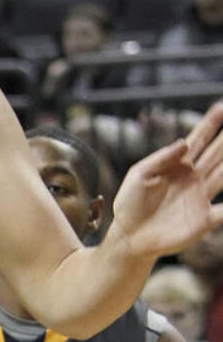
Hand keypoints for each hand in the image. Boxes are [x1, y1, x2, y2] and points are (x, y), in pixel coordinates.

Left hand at [110, 102, 222, 259]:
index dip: (211, 122)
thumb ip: (161, 158)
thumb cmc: (131, 204)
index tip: (222, 105)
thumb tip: (185, 143)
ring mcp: (201, 196)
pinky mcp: (204, 219)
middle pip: (219, 152)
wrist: (129, 235)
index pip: (199, 138)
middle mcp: (195, 177)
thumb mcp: (139, 175)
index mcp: (178, 165)